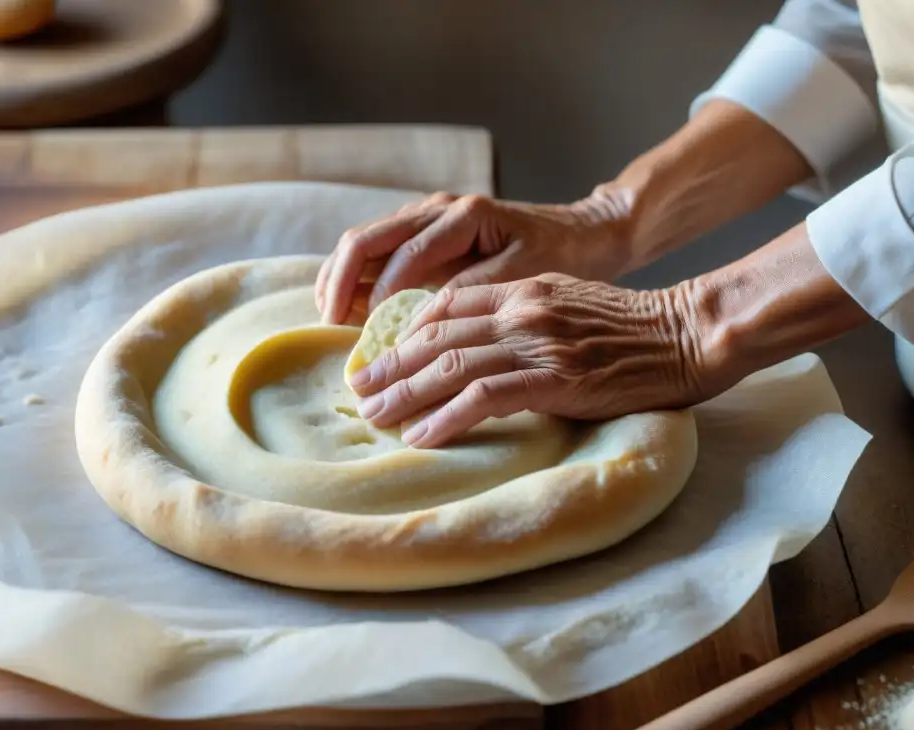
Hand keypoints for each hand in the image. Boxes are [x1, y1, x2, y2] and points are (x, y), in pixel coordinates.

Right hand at [315, 190, 633, 325]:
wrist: (585, 234)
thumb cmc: (562, 255)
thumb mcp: (525, 275)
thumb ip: (474, 290)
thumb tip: (421, 319)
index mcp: (462, 215)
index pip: (402, 253)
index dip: (379, 295)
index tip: (371, 336)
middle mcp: (437, 209)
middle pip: (366, 239)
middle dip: (340, 281)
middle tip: (328, 324)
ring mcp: (426, 219)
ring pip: (364, 244)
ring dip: (341, 279)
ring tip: (330, 321)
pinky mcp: (425, 236)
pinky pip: (376, 254)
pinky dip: (357, 280)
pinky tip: (348, 311)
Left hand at [348, 273, 714, 448]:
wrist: (687, 334)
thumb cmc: (632, 327)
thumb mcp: (569, 302)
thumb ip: (523, 313)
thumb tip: (480, 342)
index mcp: (523, 288)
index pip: (446, 305)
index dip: (406, 332)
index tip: (383, 356)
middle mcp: (521, 311)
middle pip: (436, 336)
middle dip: (391, 365)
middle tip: (359, 390)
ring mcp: (536, 344)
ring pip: (450, 365)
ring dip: (405, 394)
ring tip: (375, 417)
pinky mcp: (554, 381)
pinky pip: (484, 398)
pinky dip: (446, 419)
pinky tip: (421, 437)